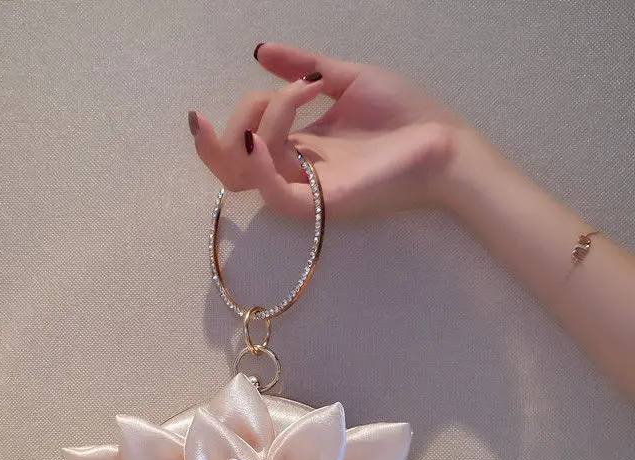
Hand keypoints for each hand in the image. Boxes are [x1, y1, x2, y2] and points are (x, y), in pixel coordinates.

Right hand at [189, 43, 468, 218]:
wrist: (443, 142)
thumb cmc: (402, 115)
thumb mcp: (346, 78)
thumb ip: (302, 66)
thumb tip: (261, 50)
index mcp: (297, 145)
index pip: (245, 135)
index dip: (251, 105)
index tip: (302, 82)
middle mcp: (295, 169)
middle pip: (229, 163)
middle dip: (224, 126)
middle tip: (264, 100)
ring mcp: (307, 188)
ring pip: (246, 172)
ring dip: (253, 127)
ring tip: (295, 99)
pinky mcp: (324, 202)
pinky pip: (276, 196)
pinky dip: (260, 167)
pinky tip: (262, 140)